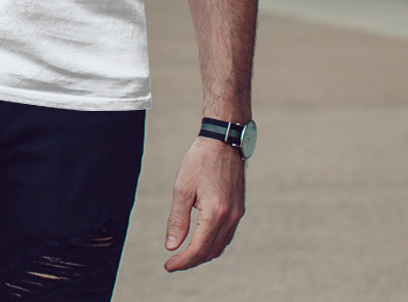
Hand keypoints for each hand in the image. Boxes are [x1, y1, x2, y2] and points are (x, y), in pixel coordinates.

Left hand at [164, 137, 245, 271]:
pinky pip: (227, 235)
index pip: (198, 248)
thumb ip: (177, 219)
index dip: (182, 261)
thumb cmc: (200, 161)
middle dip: (191, 260)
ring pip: (220, 246)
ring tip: (184, 254)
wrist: (223, 141)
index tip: (168, 266)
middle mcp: (230, 217)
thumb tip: (171, 246)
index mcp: (215, 213)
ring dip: (203, 254)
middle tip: (173, 262)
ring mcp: (237, 214)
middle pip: (210, 251)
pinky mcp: (239, 209)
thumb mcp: (182, 188)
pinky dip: (213, 243)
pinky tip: (201, 240)